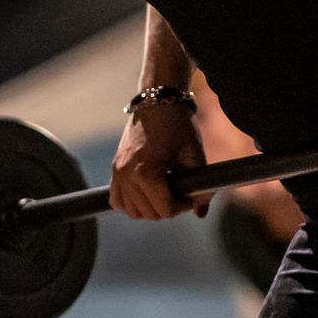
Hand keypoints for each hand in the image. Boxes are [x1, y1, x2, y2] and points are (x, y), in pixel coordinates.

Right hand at [112, 105, 209, 220]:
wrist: (158, 104)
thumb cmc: (179, 128)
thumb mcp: (195, 157)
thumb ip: (201, 189)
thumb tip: (201, 213)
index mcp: (146, 173)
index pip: (165, 210)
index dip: (183, 206)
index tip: (191, 195)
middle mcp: (127, 175)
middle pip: (150, 213)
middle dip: (168, 208)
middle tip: (180, 192)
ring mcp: (118, 173)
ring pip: (133, 212)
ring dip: (151, 208)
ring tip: (164, 192)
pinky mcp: (115, 169)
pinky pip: (117, 201)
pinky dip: (131, 204)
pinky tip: (145, 195)